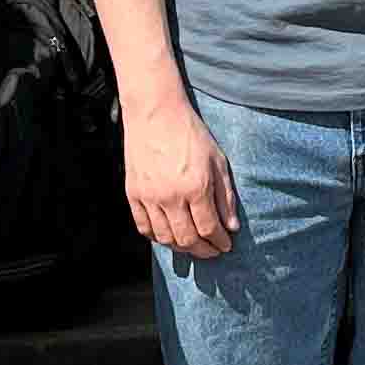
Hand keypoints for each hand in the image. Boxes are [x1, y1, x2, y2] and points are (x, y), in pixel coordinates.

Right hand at [126, 95, 239, 258]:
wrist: (155, 113)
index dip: (219, 242)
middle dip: (203, 251)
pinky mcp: (133, 194)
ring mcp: (149, 196)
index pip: (210, 229)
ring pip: (164, 238)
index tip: (226, 245)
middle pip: (187, 240)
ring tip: (192, 246)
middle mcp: (171, 196)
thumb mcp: (217, 160)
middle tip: (212, 251)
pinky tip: (168, 236)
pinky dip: (156, 237)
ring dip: (181, 248)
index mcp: (196, 187)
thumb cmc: (189, 133)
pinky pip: (143, 226)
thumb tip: (231, 226)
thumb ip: (225, 196)